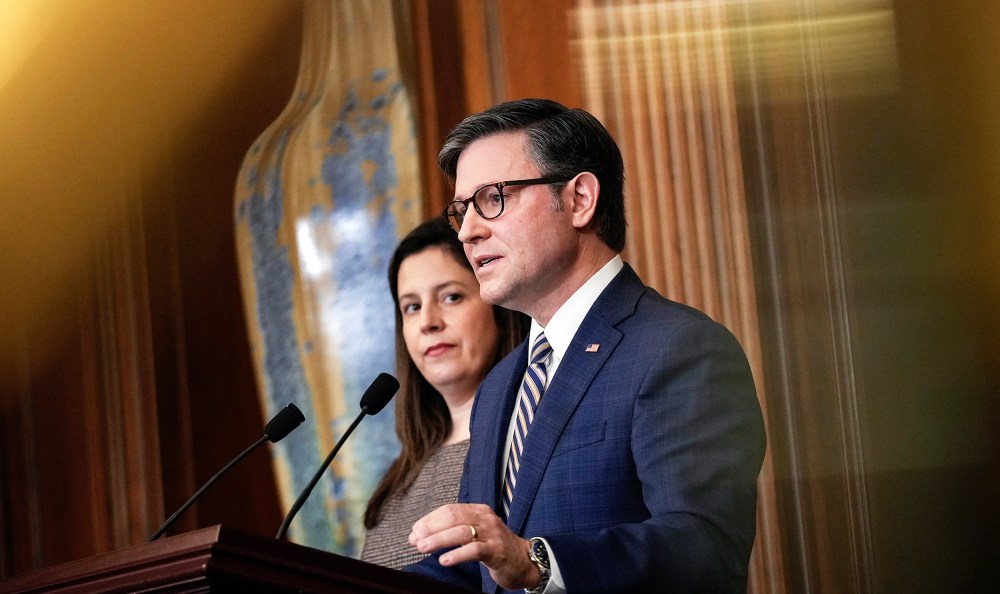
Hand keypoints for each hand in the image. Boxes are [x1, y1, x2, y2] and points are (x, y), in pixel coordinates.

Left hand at [409, 503, 540, 589]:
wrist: (523, 561)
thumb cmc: (494, 546)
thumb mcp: (476, 532)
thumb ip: (453, 531)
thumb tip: (420, 535)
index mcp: (478, 510)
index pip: (449, 510)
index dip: (429, 520)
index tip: (414, 531)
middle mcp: (485, 518)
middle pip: (452, 518)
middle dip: (430, 528)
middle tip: (415, 540)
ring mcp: (492, 533)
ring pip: (461, 532)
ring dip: (438, 540)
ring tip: (423, 548)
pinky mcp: (496, 551)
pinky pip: (474, 550)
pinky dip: (457, 554)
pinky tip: (444, 560)